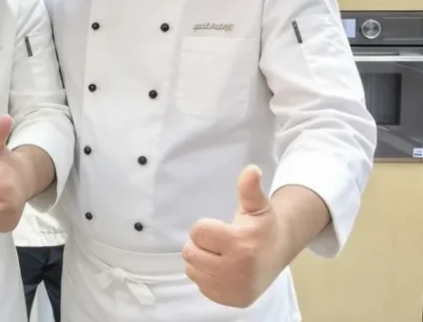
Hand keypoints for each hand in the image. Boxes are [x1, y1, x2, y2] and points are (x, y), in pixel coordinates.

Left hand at [183, 165, 287, 307]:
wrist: (279, 254)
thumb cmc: (262, 226)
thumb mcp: (257, 205)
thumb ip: (249, 189)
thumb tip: (252, 169)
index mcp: (241, 244)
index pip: (198, 232)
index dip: (207, 227)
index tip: (223, 228)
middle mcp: (237, 270)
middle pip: (190, 252)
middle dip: (201, 244)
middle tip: (220, 242)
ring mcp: (234, 288)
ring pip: (192, 270)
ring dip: (201, 260)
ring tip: (221, 255)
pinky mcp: (231, 300)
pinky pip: (200, 286)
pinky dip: (206, 277)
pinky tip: (223, 269)